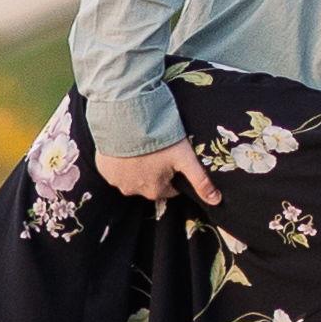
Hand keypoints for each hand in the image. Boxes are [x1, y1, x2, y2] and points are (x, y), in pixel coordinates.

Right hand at [96, 135, 219, 206]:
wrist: (126, 120)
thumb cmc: (159, 139)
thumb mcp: (185, 157)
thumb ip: (200, 180)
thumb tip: (217, 201)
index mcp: (155, 191)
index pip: (171, 187)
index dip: (174, 172)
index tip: (173, 156)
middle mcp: (134, 191)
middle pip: (150, 182)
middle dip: (155, 169)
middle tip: (157, 148)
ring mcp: (116, 180)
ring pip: (132, 175)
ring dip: (137, 165)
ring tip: (141, 144)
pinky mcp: (103, 168)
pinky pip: (115, 167)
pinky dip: (120, 160)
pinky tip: (126, 144)